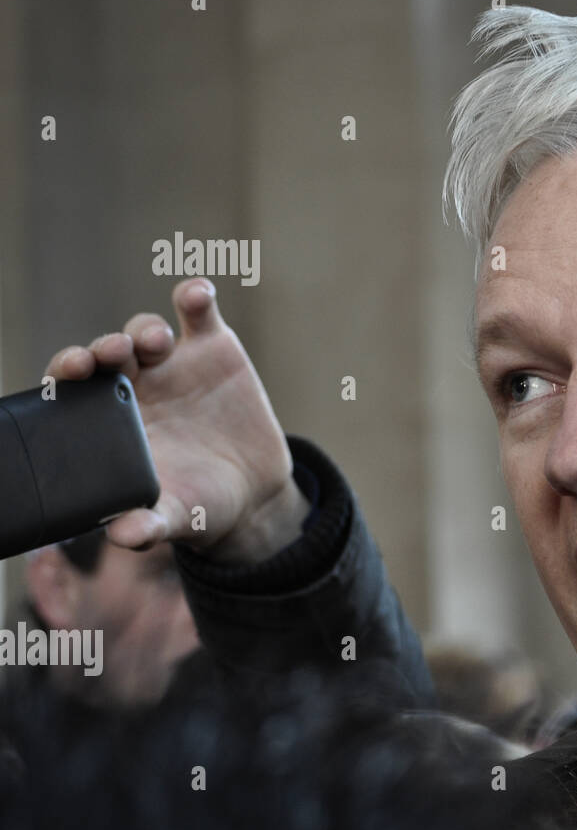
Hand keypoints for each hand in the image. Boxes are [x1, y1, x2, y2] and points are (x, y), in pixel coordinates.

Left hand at [43, 278, 309, 563]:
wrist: (255, 494)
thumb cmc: (200, 504)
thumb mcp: (176, 516)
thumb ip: (149, 523)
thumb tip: (124, 535)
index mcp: (111, 420)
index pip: (75, 387)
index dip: (68, 371)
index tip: (75, 369)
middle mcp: (136, 384)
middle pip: (107, 352)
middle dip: (105, 346)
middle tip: (114, 352)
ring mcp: (174, 363)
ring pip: (146, 330)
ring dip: (144, 329)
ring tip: (156, 343)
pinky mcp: (214, 348)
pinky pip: (198, 314)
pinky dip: (196, 297)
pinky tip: (195, 294)